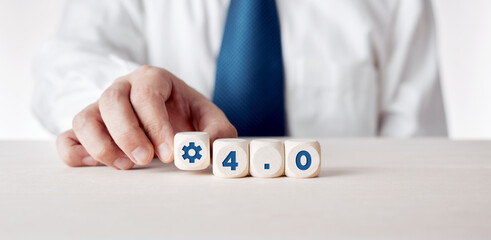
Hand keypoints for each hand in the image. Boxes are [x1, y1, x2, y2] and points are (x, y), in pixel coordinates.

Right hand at [56, 66, 236, 169]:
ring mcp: (100, 107)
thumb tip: (211, 149)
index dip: (155, 123)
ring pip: (84, 118)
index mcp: (152, 79)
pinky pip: (67, 137)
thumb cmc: (185, 115)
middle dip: (128, 134)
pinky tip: (98, 165)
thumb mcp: (207, 118)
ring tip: (125, 167)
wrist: (167, 114)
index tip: (169, 153)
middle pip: (112, 101)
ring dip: (101, 145)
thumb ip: (217, 131)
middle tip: (145, 161)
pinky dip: (76, 153)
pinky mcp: (88, 129)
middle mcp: (122, 88)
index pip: (146, 92)